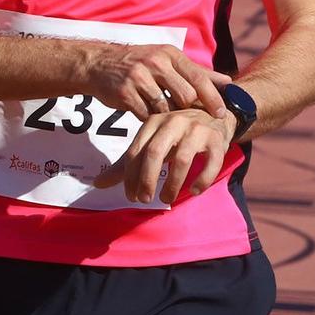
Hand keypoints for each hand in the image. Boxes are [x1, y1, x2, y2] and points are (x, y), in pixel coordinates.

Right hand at [83, 43, 229, 121]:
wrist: (99, 64)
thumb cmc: (140, 64)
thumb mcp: (168, 61)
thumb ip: (198, 73)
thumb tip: (229, 82)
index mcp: (170, 54)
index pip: (198, 77)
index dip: (212, 98)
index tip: (221, 115)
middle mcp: (155, 63)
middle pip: (184, 95)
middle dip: (189, 111)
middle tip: (191, 121)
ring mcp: (138, 78)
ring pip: (165, 107)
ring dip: (168, 117)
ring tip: (168, 120)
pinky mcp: (125, 94)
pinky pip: (146, 115)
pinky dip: (151, 120)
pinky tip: (150, 119)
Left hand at [94, 109, 235, 205]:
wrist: (216, 113)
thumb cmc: (177, 133)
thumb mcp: (152, 142)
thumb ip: (127, 164)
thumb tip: (97, 184)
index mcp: (153, 122)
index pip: (136, 151)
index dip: (130, 176)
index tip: (131, 196)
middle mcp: (174, 122)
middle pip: (155, 153)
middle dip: (147, 179)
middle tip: (144, 200)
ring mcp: (197, 130)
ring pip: (182, 160)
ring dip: (173, 184)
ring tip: (167, 199)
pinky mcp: (217, 139)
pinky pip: (211, 162)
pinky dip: (202, 179)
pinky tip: (195, 191)